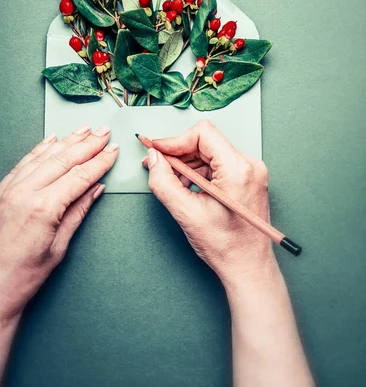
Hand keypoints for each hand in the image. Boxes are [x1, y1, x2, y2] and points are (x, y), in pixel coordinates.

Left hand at [0, 125, 117, 321]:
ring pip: (43, 156)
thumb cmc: (20, 277)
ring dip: (66, 141)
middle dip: (87, 144)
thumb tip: (94, 190)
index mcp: (42, 208)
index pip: (79, 176)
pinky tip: (51, 140)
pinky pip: (23, 163)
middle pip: (63, 160)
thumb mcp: (58, 247)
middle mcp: (23, 193)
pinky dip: (39, 149)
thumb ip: (77, 212)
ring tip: (83, 130)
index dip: (99, 162)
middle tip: (103, 132)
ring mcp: (8, 190)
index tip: (112, 150)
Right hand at [144, 120, 276, 284]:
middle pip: (205, 142)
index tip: (155, 150)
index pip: (202, 134)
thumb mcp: (186, 214)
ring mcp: (250, 171)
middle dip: (177, 153)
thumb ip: (164, 182)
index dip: (174, 140)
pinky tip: (186, 187)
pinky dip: (197, 172)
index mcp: (238, 170)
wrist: (249, 268)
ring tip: (172, 183)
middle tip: (156, 166)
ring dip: (186, 164)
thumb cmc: (226, 247)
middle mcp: (249, 165)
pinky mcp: (247, 178)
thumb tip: (153, 159)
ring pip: (209, 152)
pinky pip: (217, 164)